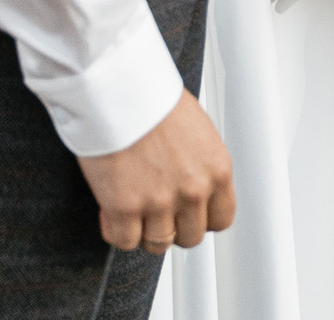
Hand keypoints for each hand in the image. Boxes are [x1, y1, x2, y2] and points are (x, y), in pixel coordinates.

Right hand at [77, 90, 233, 253]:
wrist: (121, 89)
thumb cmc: (154, 98)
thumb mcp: (198, 129)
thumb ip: (200, 163)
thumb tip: (193, 181)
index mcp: (217, 169)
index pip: (222, 219)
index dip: (202, 219)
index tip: (188, 214)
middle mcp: (194, 190)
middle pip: (190, 236)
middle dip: (173, 227)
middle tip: (156, 212)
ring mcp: (160, 202)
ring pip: (158, 244)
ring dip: (143, 231)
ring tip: (132, 211)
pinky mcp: (125, 208)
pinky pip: (124, 241)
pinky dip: (115, 230)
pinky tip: (110, 211)